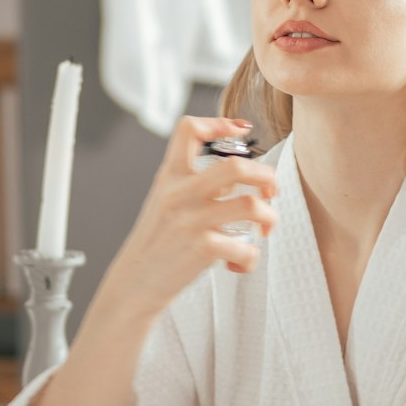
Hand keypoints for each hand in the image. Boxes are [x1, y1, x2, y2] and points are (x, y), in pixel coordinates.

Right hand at [105, 115, 277, 319]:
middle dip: (266, 176)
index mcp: (169, 176)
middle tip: (270, 190)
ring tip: (263, 230)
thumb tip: (240, 171)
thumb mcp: (165, 201)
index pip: (189, 129)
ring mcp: (191, 221)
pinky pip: (246, 247)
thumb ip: (194, 183)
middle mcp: (179, 194)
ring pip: (252, 206)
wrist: (135, 283)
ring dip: (269, 218)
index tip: (240, 130)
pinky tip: (238, 263)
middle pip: (236, 166)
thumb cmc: (157, 243)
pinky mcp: (202, 249)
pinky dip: (251, 258)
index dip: (220, 123)